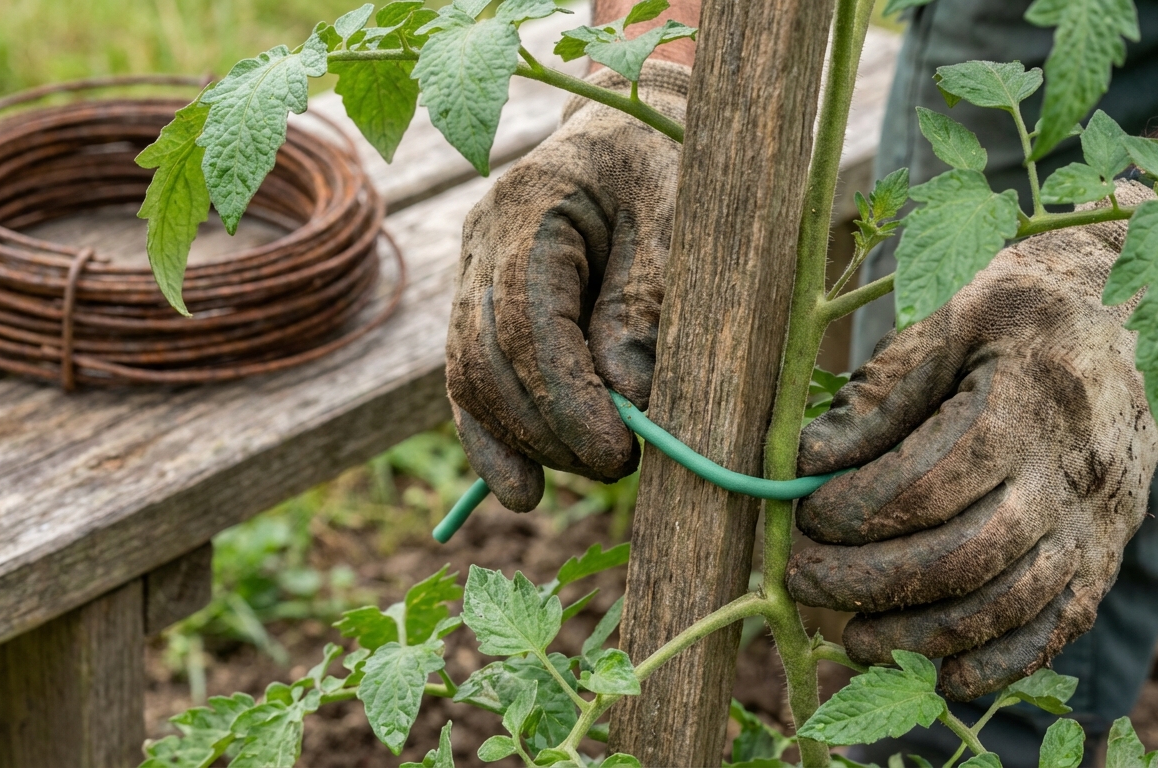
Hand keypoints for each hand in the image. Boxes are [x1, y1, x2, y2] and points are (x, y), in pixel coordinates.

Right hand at [446, 61, 689, 511]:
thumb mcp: (686, 216)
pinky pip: (474, 381)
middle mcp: (483, 238)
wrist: (646, 124)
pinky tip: (520, 490)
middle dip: (548, 428)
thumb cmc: (678, 163)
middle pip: (488, 358)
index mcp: (530, 202)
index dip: (564, 398)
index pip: (525, 320)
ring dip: (526, 440)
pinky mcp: (485, 305)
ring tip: (593, 472)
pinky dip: (495, 439)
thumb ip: (650, 299)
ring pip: (472, 378)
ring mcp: (474, 272)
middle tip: (619, 466)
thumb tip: (627, 393)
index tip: (617, 453)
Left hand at [786, 182, 1157, 700]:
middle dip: (872, 578)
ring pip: (1008, 603)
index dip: (860, 509)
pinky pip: (1057, 625)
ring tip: (850, 637)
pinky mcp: (1102, 553)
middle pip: (965, 553)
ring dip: (921, 632)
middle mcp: (1066, 474)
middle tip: (802, 579)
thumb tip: (810, 459)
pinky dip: (1001, 663)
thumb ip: (882, 387)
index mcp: (1022, 405)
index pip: (931, 481)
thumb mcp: (949, 312)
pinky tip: (943, 676)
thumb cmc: (1015, 309)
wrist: (1120, 316)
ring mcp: (1092, 522)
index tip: (805, 513)